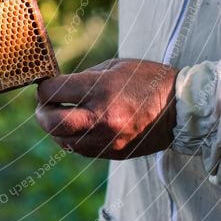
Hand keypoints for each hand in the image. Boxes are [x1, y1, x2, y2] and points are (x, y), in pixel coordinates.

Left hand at [36, 58, 178, 159]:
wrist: (179, 108)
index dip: (44, 88)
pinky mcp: (112, 152)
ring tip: (62, 115)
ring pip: (62, 140)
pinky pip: (80, 149)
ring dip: (56, 128)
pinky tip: (78, 127)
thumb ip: (81, 79)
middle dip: (41, 112)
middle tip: (44, 105)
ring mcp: (107, 139)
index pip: (52, 92)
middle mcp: (102, 117)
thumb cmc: (145, 80)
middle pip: (50, 123)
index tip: (47, 85)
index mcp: (101, 89)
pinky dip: (72, 138)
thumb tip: (53, 87)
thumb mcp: (112, 67)